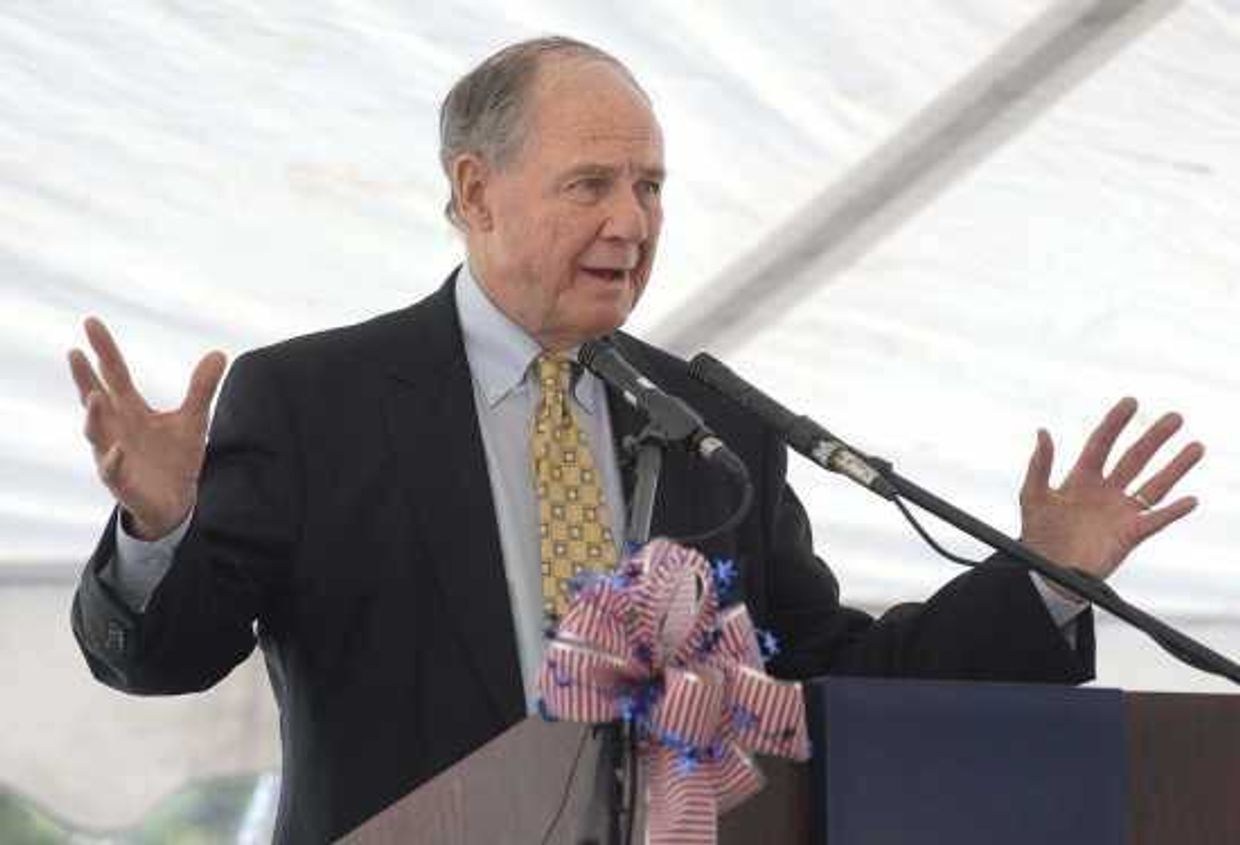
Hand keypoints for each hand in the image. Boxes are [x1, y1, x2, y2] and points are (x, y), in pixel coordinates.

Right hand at [68, 317, 226, 539]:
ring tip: (95, 396)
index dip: (104, 350)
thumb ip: (201, 388)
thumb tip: (218, 353)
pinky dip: (113, 459)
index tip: (91, 322)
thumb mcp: (192, 419)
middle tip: (74, 353)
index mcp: (131, 410)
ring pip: (96, 433)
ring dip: (94, 416)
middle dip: (83, 378)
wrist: (176, 503)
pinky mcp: (122, 482)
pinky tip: (118, 449)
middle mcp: (116, 428)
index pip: (114, 374)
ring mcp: (114, 454)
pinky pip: (112, 470)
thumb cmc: (175, 458)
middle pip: (94, 398)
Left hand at [1019, 397, 1203, 580]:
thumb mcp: (1033, 497)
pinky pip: (1157, 519)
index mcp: (1081, 478)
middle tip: (1175, 417)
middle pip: (1134, 458)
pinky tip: (1190, 500)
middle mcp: (1105, 491)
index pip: (1101, 444)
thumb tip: (1042, 432)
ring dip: (1175, 467)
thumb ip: (1039, 465)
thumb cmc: (1038, 534)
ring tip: (1196, 447)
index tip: (1131, 402)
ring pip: (1153, 484)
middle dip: (1154, 438)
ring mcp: (1121, 511)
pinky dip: (1174, 511)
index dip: (1115, 423)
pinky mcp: (1131, 534)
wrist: (1048, 571)